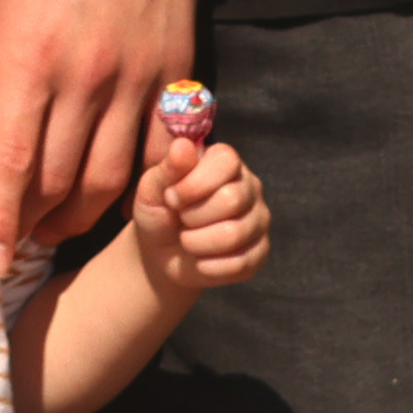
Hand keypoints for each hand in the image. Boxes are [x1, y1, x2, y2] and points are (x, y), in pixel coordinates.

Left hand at [0, 0, 197, 276]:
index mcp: (34, 52)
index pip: (12, 161)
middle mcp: (90, 76)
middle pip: (60, 182)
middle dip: (33, 224)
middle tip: (12, 247)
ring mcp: (139, 75)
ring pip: (112, 175)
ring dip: (81, 212)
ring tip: (54, 228)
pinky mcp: (176, 64)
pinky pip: (163, 146)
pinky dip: (143, 180)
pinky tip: (117, 190)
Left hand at [125, 131, 273, 302]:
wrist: (162, 252)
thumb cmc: (159, 210)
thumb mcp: (152, 188)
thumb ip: (168, 168)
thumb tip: (183, 146)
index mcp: (226, 162)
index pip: (227, 162)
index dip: (194, 183)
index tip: (172, 197)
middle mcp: (249, 187)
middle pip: (232, 200)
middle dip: (193, 216)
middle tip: (181, 219)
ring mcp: (259, 220)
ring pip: (234, 234)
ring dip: (198, 243)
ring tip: (187, 239)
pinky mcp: (260, 252)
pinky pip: (239, 264)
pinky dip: (209, 266)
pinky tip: (200, 259)